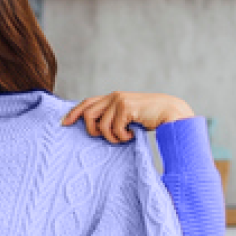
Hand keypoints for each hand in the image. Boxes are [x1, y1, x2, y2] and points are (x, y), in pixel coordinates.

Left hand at [61, 92, 192, 142]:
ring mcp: (119, 100)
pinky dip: (122, 137)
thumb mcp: (127, 117)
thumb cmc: (150, 118)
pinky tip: (133, 134)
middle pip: (87, 114)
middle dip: (93, 131)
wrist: (171, 113)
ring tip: (124, 137)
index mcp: (112, 98)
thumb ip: (112, 118)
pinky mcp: (125, 107)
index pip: (87, 103)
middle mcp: (114, 96)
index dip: (74, 112)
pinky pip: (113, 130)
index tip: (64, 123)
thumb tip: (94, 128)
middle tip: (108, 138)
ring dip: (112, 138)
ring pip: (100, 126)